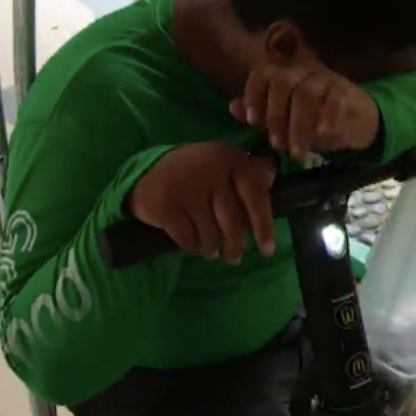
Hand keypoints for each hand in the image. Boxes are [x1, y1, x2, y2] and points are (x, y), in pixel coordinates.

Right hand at [129, 142, 276, 263]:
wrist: (145, 175)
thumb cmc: (193, 175)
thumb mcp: (220, 164)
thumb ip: (246, 172)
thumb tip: (271, 178)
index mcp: (228, 157)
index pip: (255, 193)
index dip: (263, 224)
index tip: (267, 250)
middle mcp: (209, 169)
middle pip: (232, 221)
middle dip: (235, 245)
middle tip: (234, 258)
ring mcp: (186, 188)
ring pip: (210, 234)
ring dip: (212, 248)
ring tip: (211, 250)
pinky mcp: (166, 206)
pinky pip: (188, 239)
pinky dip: (192, 247)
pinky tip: (193, 245)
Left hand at [229, 63, 379, 159]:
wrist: (353, 122)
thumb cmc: (310, 120)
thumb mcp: (281, 121)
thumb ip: (258, 115)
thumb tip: (233, 106)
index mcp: (282, 76)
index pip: (261, 73)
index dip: (254, 95)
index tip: (254, 122)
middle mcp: (301, 72)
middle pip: (282, 82)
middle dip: (275, 116)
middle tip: (277, 144)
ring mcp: (324, 79)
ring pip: (306, 92)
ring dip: (298, 124)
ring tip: (297, 150)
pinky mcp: (345, 90)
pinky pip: (334, 98)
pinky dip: (325, 117)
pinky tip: (321, 134)